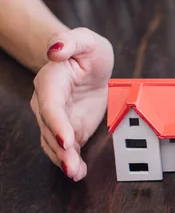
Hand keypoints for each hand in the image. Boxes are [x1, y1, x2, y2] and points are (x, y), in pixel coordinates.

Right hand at [30, 27, 113, 180]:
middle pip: (50, 129)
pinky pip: (66, 148)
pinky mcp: (69, 129)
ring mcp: (57, 118)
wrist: (89, 65)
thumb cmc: (87, 51)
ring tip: (75, 173)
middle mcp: (48, 102)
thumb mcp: (86, 39)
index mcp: (51, 80)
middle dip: (61, 149)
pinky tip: (79, 172)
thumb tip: (54, 49)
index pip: (50, 105)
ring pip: (55, 142)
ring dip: (65, 160)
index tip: (67, 138)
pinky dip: (72, 161)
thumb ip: (71, 40)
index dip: (56, 123)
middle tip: (71, 166)